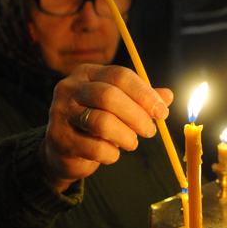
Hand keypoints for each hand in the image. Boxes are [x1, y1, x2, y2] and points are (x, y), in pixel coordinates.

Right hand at [39, 64, 171, 191]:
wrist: (64, 150)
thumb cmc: (95, 123)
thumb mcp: (119, 106)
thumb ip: (141, 99)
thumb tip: (168, 96)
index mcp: (88, 73)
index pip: (120, 75)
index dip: (144, 93)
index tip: (162, 111)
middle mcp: (70, 88)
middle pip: (109, 96)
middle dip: (137, 116)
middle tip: (150, 131)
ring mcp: (60, 112)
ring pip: (101, 122)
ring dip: (126, 136)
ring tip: (133, 143)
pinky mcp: (59, 138)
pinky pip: (94, 147)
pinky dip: (111, 154)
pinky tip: (113, 153)